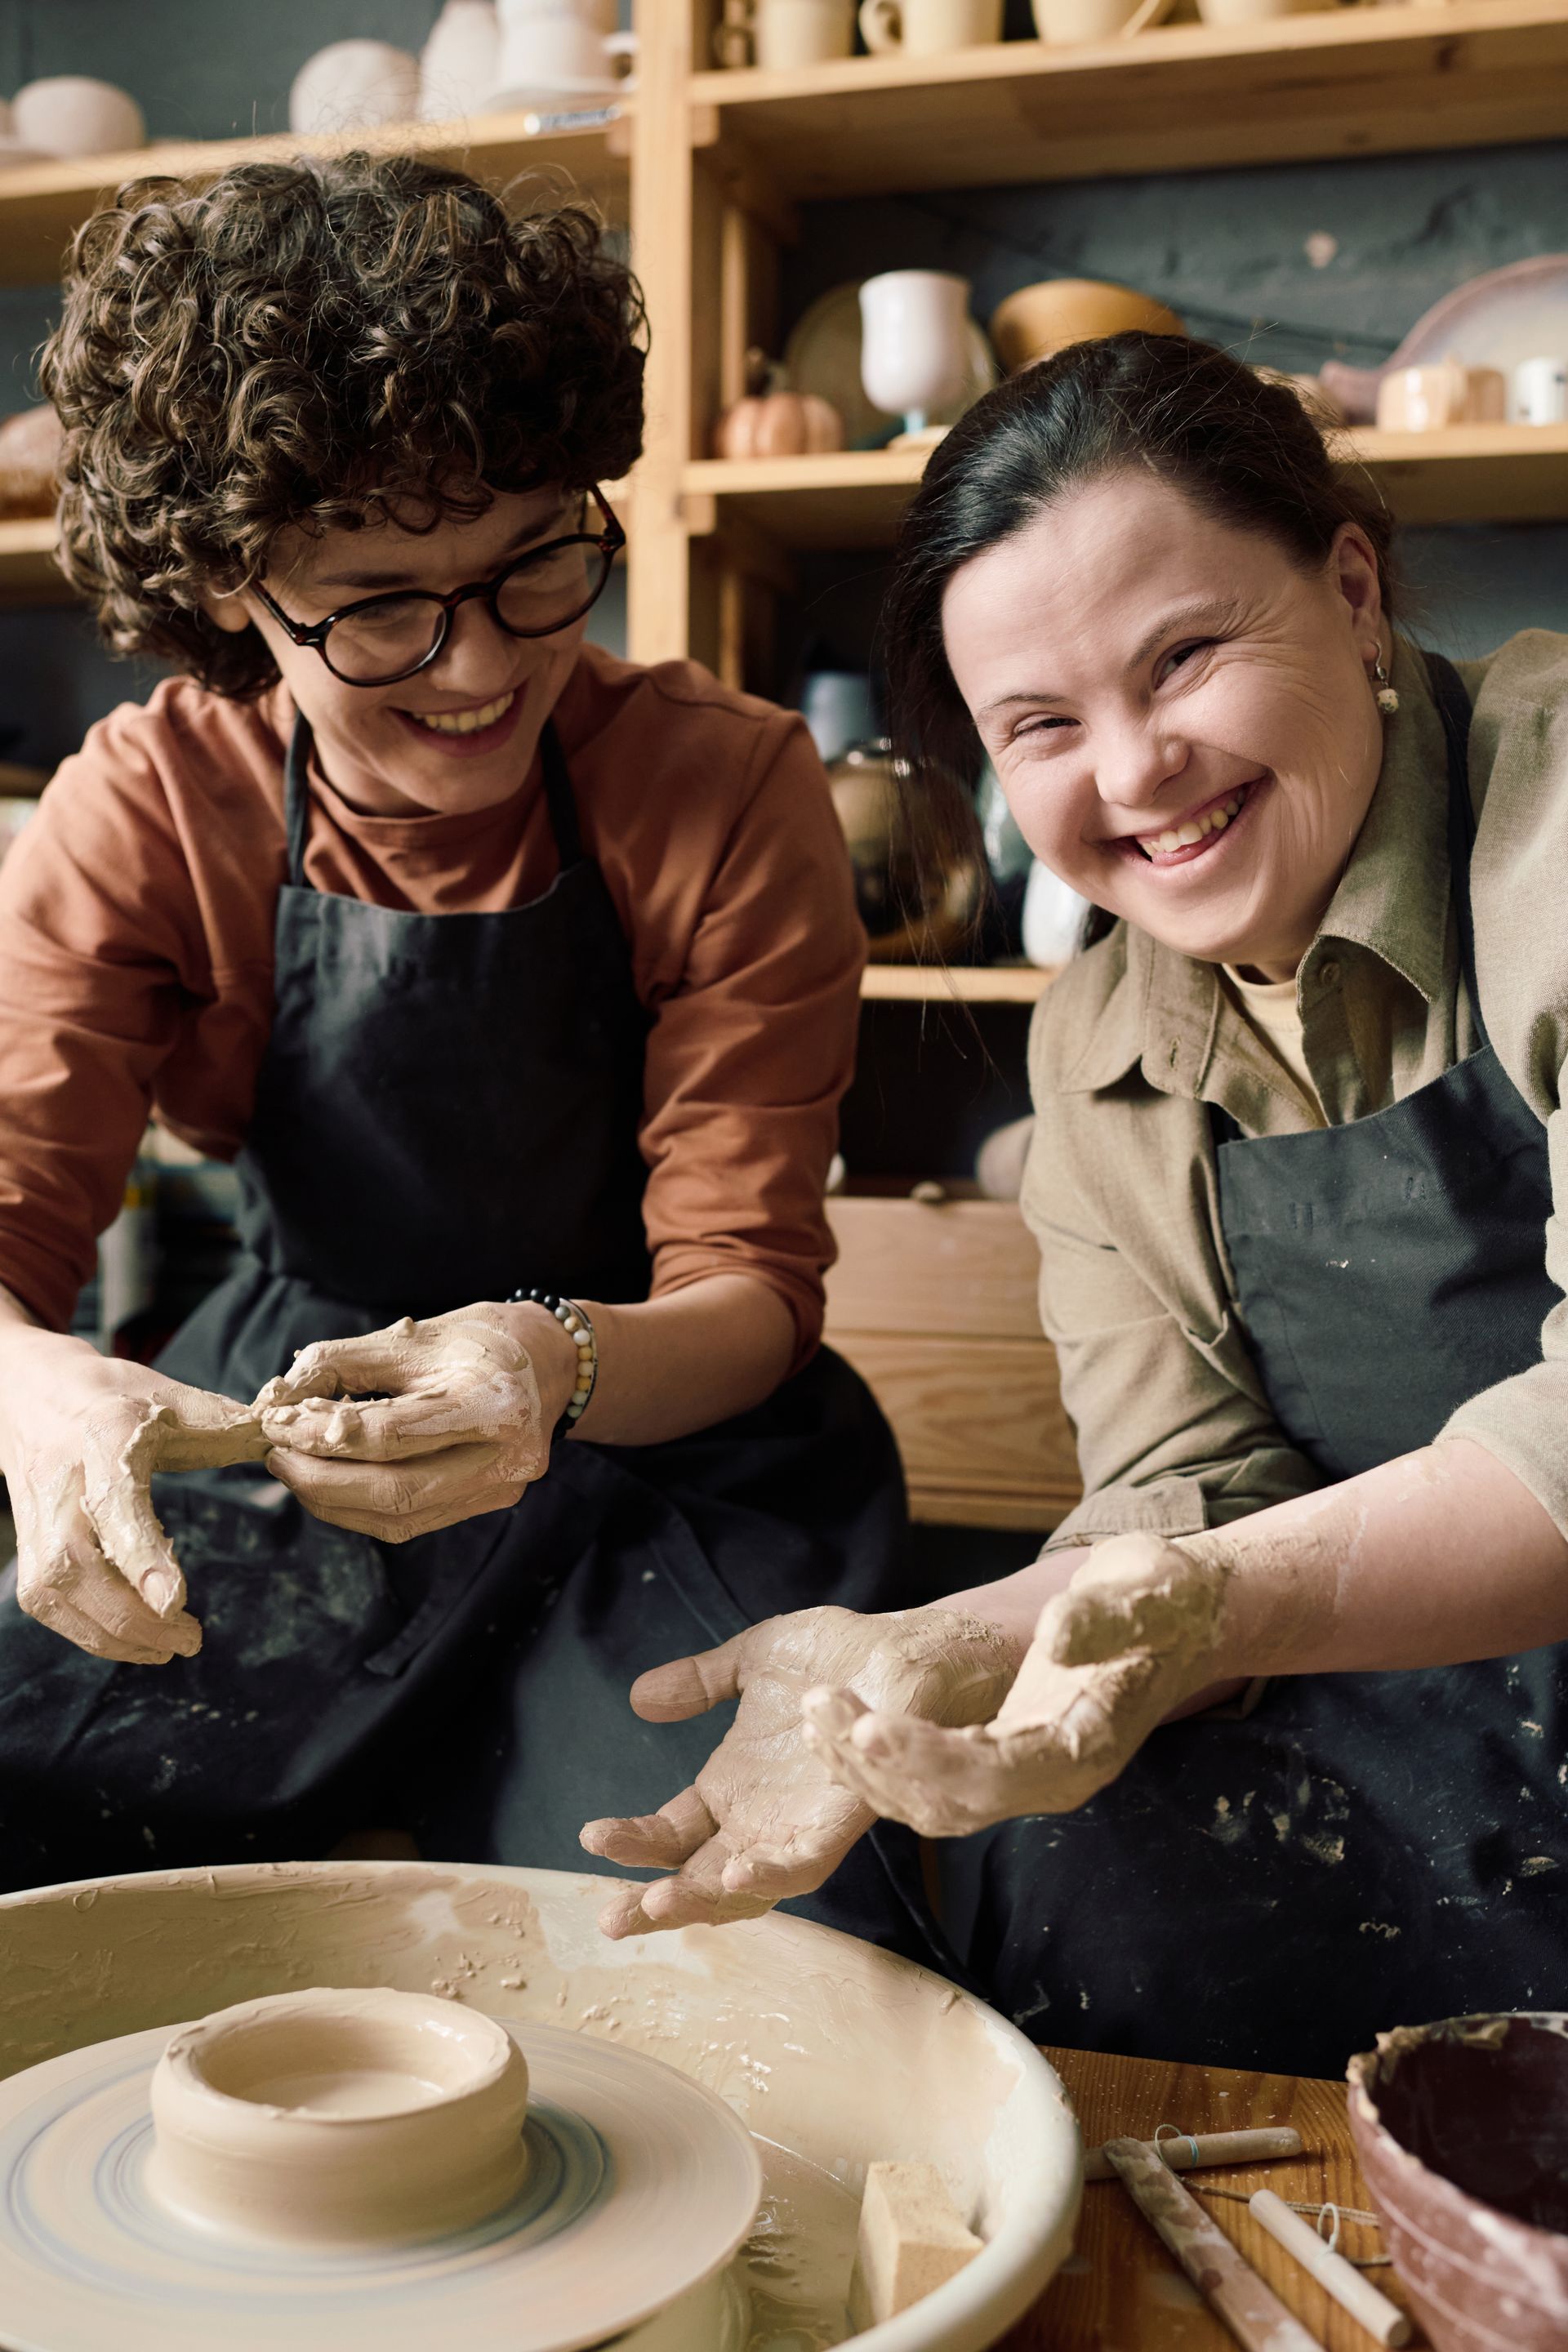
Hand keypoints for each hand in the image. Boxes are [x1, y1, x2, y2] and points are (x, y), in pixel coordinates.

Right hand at [0, 1333, 267, 1662]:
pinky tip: (132, 1640)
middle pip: (74, 1564)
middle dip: (130, 1616)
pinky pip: (43, 1601)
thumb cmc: (117, 1397)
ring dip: (109, 1635)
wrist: (34, 1392)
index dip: (141, 1553)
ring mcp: (34, 1516)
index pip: (116, 1501)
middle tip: (190, 1639)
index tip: (174, 1601)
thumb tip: (283, 1443)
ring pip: (53, 1592)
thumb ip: (225, 1425)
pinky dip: (86, 1631)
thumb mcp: (173, 1396)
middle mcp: (59, 1481)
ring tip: (167, 1649)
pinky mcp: (25, 1543)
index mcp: (103, 1436)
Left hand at [254, 1304, 570, 1542]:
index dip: (322, 1434)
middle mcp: (508, 1458)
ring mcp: (501, 1488)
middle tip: (276, 1457)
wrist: (549, 1362)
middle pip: (395, 1491)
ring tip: (294, 1471)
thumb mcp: (415, 1336)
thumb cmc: (481, 1339)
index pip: (390, 1435)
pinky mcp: (487, 1503)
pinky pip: (412, 1520)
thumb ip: (344, 1363)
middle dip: (320, 1480)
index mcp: (494, 1404)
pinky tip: (330, 1484)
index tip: (277, 1422)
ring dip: (333, 1501)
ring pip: (399, 1517)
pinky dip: (360, 1507)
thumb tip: (281, 1399)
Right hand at [578, 1604, 1019, 1938]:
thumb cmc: (837, 1655)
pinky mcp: (842, 1822)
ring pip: (745, 1887)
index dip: (634, 1844)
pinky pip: (805, 1863)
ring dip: (702, 1900)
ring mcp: (801, 1827)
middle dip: (653, 1903)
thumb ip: (700, 1682)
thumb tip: (639, 1697)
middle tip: (610, 1917)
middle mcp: (762, 1820)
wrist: (903, 1647)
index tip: (592, 1837)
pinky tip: (737, 1870)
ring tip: (658, 1903)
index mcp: (733, 1789)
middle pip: (698, 1878)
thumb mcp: (752, 1662)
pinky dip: (771, 1873)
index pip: (671, 1834)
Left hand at [802, 1534, 1229, 1836]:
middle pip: (949, 1801)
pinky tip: (837, 1724)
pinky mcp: (1000, 1756)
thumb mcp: (1149, 1593)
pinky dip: (877, 1762)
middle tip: (818, 1710)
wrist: (1180, 1617)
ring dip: (864, 1767)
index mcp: (1084, 1749)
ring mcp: (1023, 1775)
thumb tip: (1057, 1635)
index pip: (995, 1775)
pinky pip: (928, 1781)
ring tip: (813, 1715)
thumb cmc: (1166, 1603)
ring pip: (929, 1801)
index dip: (929, 1759)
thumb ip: (1104, 1618)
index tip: (871, 1729)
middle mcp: (1049, 1779)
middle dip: (876, 1765)